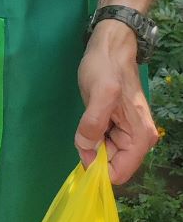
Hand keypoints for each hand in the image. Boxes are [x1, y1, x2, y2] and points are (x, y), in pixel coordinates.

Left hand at [75, 21, 159, 184]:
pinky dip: (93, 136)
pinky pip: (104, 142)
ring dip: (91, 144)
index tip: (82, 152)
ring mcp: (130, 134)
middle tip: (82, 131)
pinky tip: (89, 120)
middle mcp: (139, 141)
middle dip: (92, 154)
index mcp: (140, 138)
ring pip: (106, 155)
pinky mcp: (119, 126)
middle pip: (111, 165)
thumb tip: (87, 152)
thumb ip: (93, 124)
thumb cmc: (106, 68)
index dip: (97, 168)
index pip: (119, 174)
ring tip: (86, 121)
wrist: (110, 47)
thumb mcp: (99, 94)